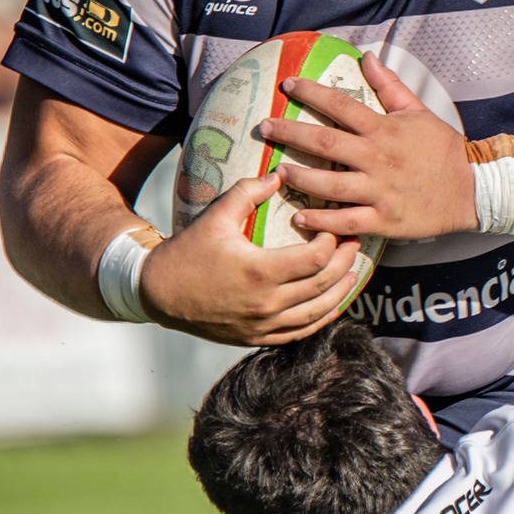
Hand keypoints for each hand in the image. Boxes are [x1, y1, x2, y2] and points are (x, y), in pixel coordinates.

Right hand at [140, 175, 361, 344]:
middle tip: (355, 243)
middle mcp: (266, 304)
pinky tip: (332, 304)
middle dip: (345, 262)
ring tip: (352, 272)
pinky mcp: (258, 338)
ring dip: (341, 292)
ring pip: (318, 313)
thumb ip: (247, 192)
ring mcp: (263, 325)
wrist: (158, 294)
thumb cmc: (187, 253)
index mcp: (259, 273)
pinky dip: (322, 318)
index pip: (315, 258)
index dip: (332, 241)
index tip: (335, 226)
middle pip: (323, 285)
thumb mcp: (215, 216)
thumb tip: (278, 175)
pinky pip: (300, 332)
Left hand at [273, 52, 476, 239]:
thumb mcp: (419, 112)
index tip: (287, 85)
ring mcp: (379, 191)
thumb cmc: (443, 150)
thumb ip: (390, 86)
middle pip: (326, 142)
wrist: (472, 190)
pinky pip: (346, 221)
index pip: (341, 105)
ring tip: (277, 172)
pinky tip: (299, 216)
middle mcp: (377, 158)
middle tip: (266, 127)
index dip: (312, 92)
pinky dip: (322, 221)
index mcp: (384, 129)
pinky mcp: (383, 220)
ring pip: (331, 184)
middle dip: (291, 132)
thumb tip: (367, 57)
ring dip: (301, 177)